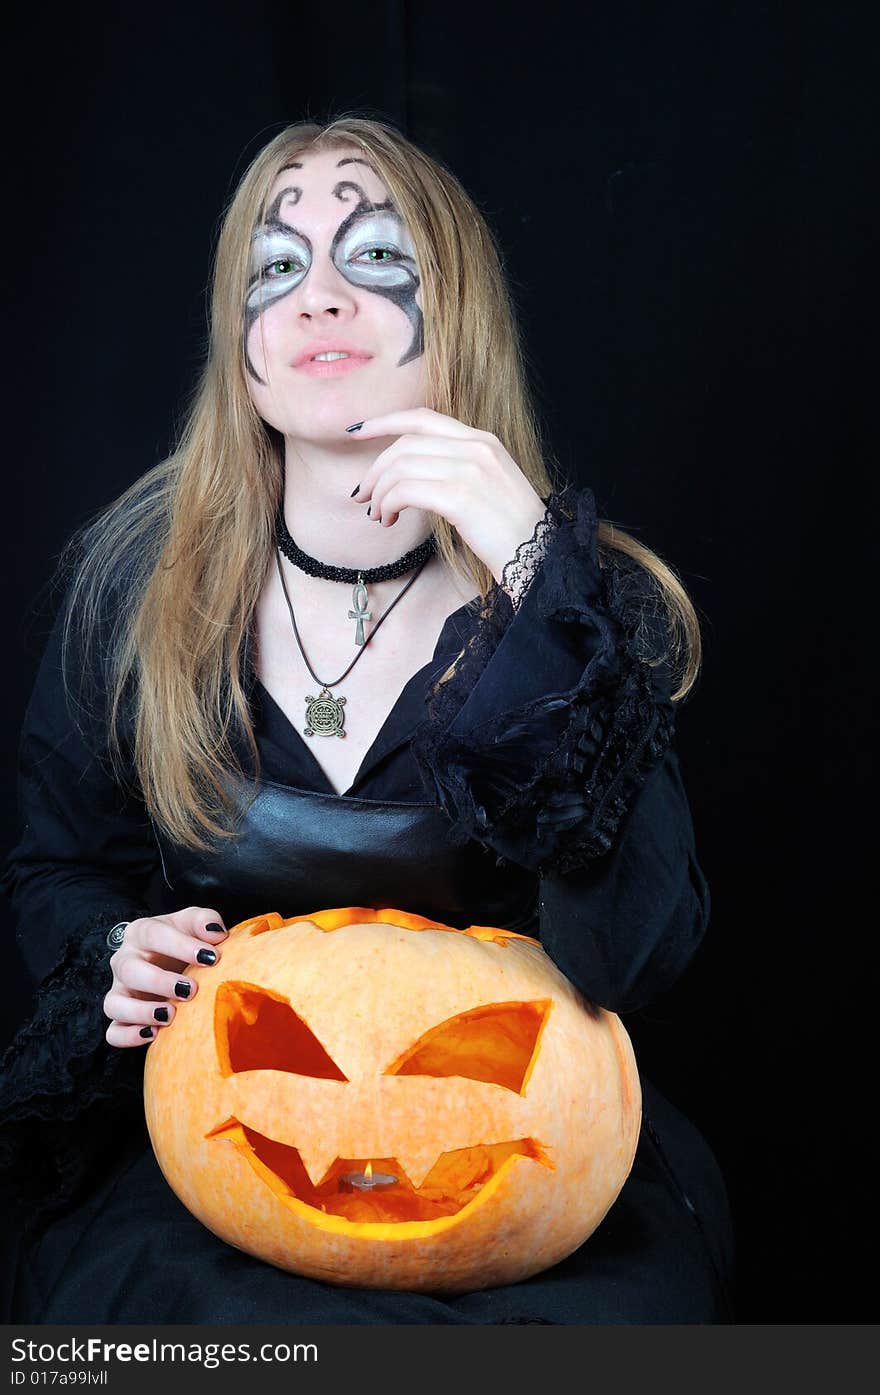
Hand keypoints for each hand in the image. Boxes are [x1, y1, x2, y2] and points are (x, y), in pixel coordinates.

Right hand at [103, 907, 227, 1047]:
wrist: (170, 960)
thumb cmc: (182, 940)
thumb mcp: (192, 923)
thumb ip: (204, 920)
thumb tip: (215, 933)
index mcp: (141, 933)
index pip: (153, 934)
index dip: (181, 945)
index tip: (210, 957)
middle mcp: (124, 961)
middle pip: (130, 970)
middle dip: (160, 981)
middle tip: (191, 990)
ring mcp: (120, 991)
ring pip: (114, 1004)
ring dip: (141, 1012)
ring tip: (170, 1016)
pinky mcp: (122, 1017)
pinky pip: (113, 1032)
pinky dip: (128, 1036)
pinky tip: (153, 1035)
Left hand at [350, 408, 548, 584]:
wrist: (539, 557)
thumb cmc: (511, 532)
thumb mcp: (488, 485)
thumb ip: (457, 467)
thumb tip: (409, 474)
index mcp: (483, 440)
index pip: (423, 417)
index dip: (385, 421)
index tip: (357, 431)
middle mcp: (477, 447)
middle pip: (405, 443)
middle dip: (375, 469)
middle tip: (362, 495)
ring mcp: (470, 470)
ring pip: (401, 467)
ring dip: (379, 491)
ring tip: (376, 514)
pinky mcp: (461, 496)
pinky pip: (406, 490)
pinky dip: (388, 504)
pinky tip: (388, 519)